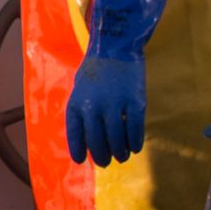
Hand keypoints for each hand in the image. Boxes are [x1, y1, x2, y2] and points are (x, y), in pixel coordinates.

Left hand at [64, 0, 171, 166]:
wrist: (116, 47)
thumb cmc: (95, 70)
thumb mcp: (79, 89)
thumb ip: (80, 111)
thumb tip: (84, 137)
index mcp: (77, 104)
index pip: (75, 135)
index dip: (78, 150)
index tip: (82, 160)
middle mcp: (93, 108)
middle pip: (97, 141)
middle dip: (102, 156)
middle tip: (106, 162)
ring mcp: (115, 106)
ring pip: (117, 139)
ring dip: (119, 152)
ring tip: (121, 157)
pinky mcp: (135, 103)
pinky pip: (135, 129)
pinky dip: (135, 142)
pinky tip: (135, 147)